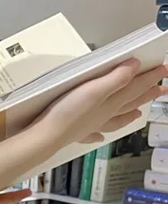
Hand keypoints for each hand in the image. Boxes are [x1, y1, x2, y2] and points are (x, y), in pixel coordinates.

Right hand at [35, 60, 167, 148]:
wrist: (47, 136)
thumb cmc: (68, 114)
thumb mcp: (94, 89)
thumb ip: (116, 78)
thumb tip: (134, 67)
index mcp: (111, 103)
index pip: (136, 87)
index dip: (150, 78)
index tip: (163, 70)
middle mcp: (105, 115)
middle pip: (131, 103)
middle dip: (146, 95)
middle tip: (160, 90)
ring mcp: (91, 125)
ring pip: (116, 119)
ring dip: (128, 115)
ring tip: (138, 113)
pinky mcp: (76, 132)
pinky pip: (92, 134)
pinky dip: (98, 135)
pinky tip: (98, 136)